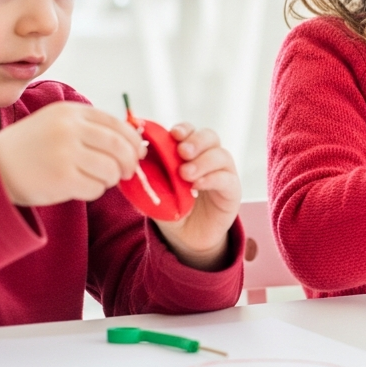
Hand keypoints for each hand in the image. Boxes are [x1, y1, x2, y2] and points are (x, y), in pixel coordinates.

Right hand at [0, 101, 143, 206]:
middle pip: (119, 147)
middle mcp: (69, 129)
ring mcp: (65, 154)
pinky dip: (95, 190)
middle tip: (127, 171)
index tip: (138, 152)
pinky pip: (96, 188)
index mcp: (71, 113)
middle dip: (130, 162)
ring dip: (111, 178)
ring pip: (111, 169)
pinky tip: (81, 187)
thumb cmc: (34, 147)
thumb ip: (93, 128)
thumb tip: (137, 144)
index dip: (133, 140)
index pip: (117, 124)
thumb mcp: (59, 124)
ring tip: (98, 179)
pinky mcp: (62, 179)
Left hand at [154, 124, 240, 270]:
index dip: (183, 130)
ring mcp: (223, 173)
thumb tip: (133, 160)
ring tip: (185, 174)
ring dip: (203, 161)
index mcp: (189, 153)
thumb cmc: (170, 208)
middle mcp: (209, 158)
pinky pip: (227, 179)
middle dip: (195, 141)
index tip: (173, 134)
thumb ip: (148, 175)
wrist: (186, 237)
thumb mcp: (154, 190)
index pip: (190, 132)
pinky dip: (212, 179)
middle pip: (210, 137)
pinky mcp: (232, 191)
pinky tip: (197, 186)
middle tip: (182, 152)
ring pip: (221, 155)